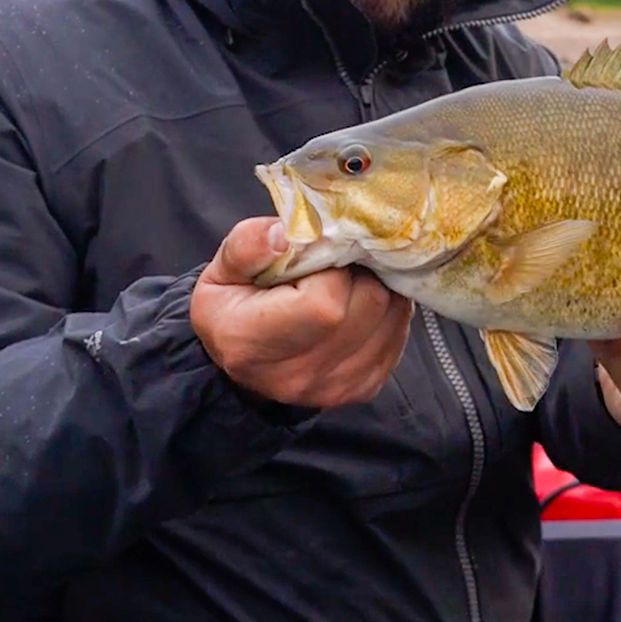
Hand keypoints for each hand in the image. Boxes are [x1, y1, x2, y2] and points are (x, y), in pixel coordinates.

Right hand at [191, 216, 414, 407]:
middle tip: (341, 260)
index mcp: (252, 342)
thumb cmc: (231, 307)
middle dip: (362, 272)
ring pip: (391, 318)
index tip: (320, 253)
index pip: (325, 300)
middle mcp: (297, 374)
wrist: (240, 357)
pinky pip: (398, 338)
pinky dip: (389, 312)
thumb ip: (249, 245)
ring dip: (380, 288)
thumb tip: (287, 234)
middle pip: (367, 306)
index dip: (334, 265)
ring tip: (352, 279)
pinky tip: (362, 302)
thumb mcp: (222, 269)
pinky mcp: (362, 388)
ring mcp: (333, 387)